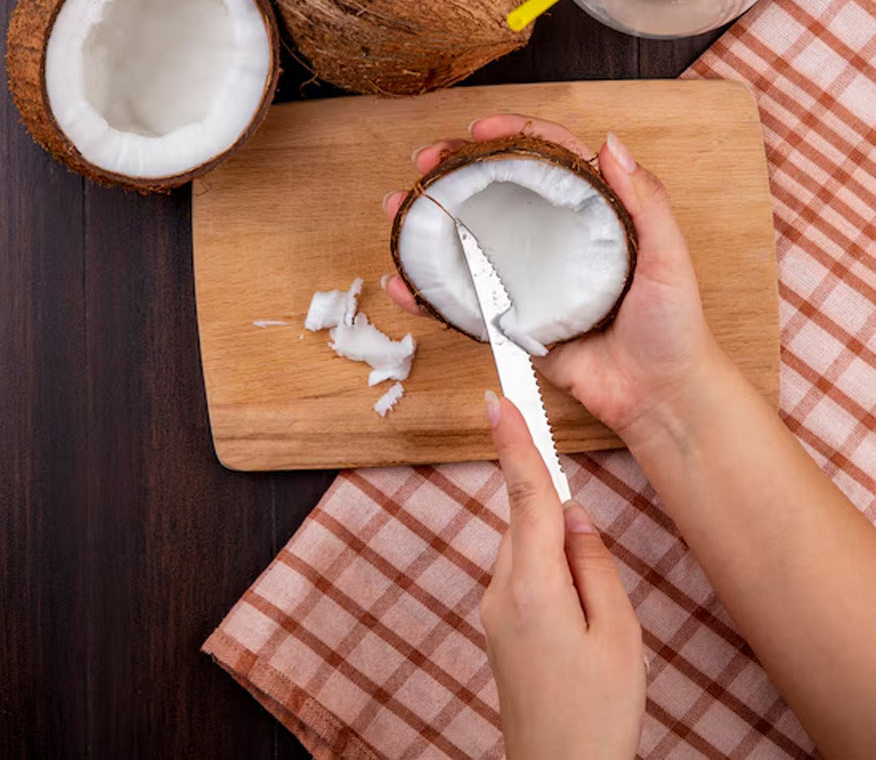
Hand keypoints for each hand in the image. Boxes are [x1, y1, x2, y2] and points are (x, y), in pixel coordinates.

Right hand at [383, 114, 721, 442]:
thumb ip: (645, 202)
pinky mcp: (513, 321)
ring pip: (473, 240)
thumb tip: (611, 143)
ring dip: (432, 224)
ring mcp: (530, 280)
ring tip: (398, 210)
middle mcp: (555, 240)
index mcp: (592, 215)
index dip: (513, 135)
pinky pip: (466, 300)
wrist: (658, 395)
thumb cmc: (673, 326)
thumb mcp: (668, 257)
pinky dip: (432, 293)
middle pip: (500, 192)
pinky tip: (403, 282)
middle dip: (457, 172)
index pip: (549, 159)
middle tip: (425, 163)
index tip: (480, 130)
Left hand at [481, 391, 644, 759]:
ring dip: (559, 556)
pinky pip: (523, 575)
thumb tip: (573, 516)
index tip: (497, 398)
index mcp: (534, 583)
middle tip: (598, 590)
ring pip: (527, 549)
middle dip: (560, 522)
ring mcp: (494, 609)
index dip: (514, 442)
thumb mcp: (619, 633)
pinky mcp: (498, 626)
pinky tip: (575, 623)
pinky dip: (549, 575)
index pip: (525, 494)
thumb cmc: (598, 713)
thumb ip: (594, 562)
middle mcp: (502, 589)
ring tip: (593, 624)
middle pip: (528, 521)